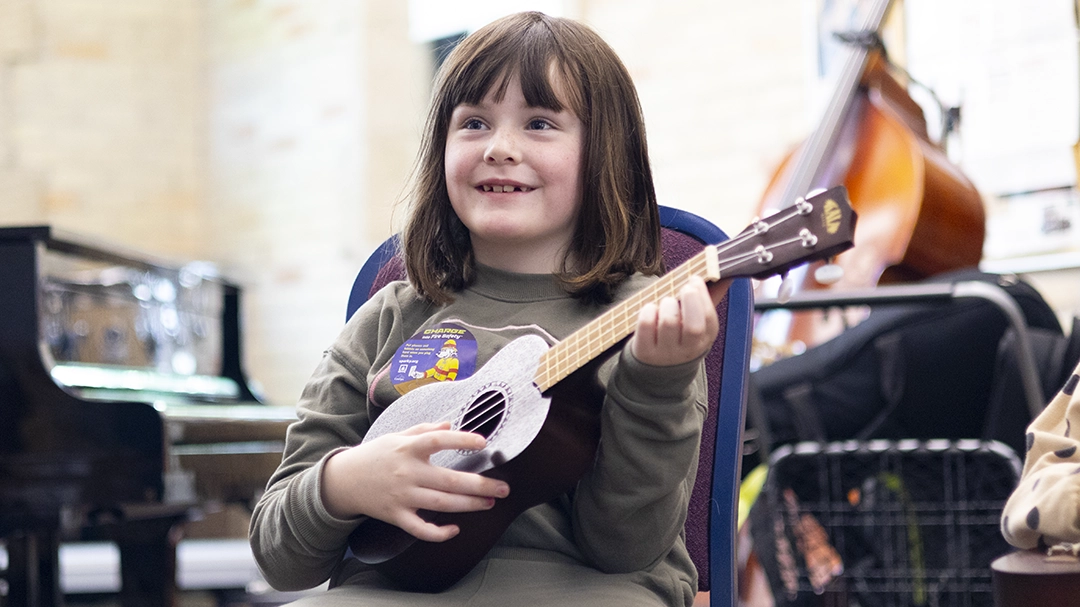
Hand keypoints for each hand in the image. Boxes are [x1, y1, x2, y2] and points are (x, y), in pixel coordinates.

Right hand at [321, 422, 509, 541]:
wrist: (343, 480)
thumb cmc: (375, 455)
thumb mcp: (396, 436)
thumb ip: (424, 430)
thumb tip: (450, 425)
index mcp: (407, 448)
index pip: (437, 441)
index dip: (460, 440)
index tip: (482, 442)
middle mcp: (407, 472)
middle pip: (448, 481)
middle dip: (480, 486)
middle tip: (504, 488)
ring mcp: (402, 496)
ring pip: (441, 504)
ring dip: (468, 505)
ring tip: (489, 503)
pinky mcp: (396, 516)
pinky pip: (420, 529)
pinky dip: (438, 533)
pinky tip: (455, 529)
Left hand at [629, 276, 728, 366]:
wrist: (657, 368)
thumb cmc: (680, 335)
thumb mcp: (698, 322)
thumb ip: (711, 298)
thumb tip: (727, 275)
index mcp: (705, 338)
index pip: (709, 318)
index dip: (702, 295)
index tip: (694, 279)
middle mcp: (687, 349)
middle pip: (693, 326)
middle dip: (690, 300)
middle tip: (683, 289)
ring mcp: (665, 353)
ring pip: (669, 322)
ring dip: (667, 303)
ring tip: (666, 302)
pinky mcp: (644, 351)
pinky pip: (646, 324)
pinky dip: (648, 310)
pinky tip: (650, 309)